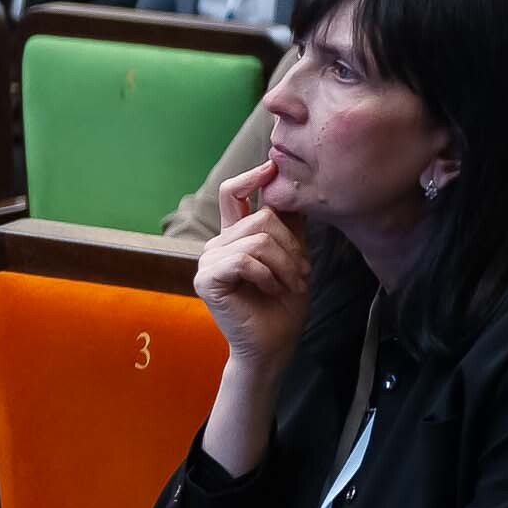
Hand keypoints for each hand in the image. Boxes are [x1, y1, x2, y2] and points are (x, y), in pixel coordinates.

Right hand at [194, 161, 311, 372]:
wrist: (275, 342)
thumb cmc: (284, 301)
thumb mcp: (294, 255)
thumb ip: (289, 225)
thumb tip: (293, 185)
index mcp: (236, 235)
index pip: (235, 194)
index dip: (252, 176)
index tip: (272, 166)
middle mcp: (218, 244)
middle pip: (262, 218)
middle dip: (291, 246)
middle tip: (300, 273)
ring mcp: (208, 261)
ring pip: (258, 240)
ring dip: (284, 265)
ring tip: (289, 284)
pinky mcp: (206, 279)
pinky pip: (245, 260)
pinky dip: (267, 276)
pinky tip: (270, 290)